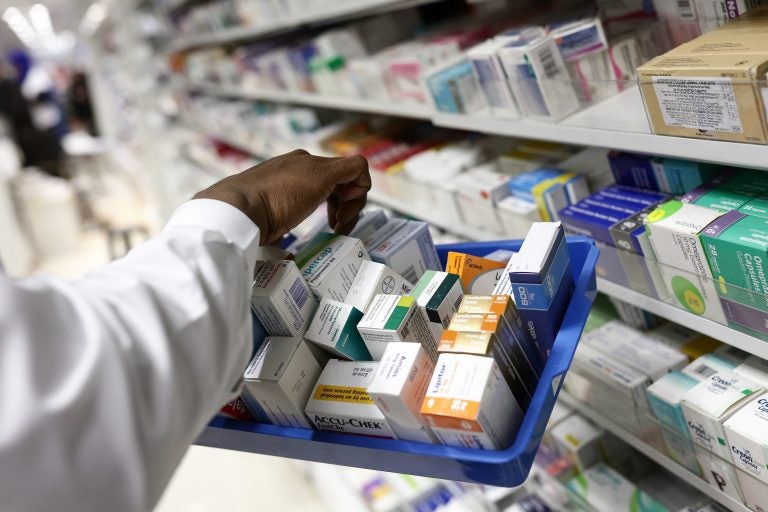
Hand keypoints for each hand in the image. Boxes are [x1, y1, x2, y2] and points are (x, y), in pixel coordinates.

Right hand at [194, 149, 370, 244]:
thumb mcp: (265, 221)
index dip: (336, 203)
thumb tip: (286, 258)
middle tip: (337, 228)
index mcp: (287, 172)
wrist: (236, 210)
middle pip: (340, 179)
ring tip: (339, 225)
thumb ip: (277, 229)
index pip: (324, 182)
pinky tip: (345, 212)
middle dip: (346, 205)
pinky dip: (361, 189)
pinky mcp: (323, 173)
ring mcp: (312, 166)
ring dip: (353, 204)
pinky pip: (358, 168)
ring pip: (352, 175)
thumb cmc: (244, 222)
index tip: (331, 224)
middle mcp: (302, 163)